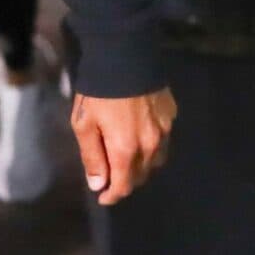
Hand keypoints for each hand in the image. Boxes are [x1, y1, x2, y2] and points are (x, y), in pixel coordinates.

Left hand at [72, 88, 174, 205]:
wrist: (125, 56)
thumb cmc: (98, 92)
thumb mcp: (84, 124)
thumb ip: (92, 157)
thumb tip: (98, 185)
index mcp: (126, 150)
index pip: (123, 185)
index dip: (113, 196)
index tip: (103, 198)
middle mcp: (150, 145)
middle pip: (141, 175)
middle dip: (125, 181)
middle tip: (110, 175)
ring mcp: (164, 130)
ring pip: (156, 160)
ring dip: (141, 165)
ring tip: (126, 159)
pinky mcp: (171, 115)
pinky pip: (163, 139)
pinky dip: (152, 145)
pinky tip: (140, 135)